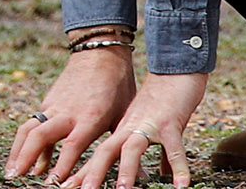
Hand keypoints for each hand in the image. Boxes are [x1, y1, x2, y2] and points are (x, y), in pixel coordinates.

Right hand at [7, 48, 135, 183]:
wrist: (100, 54)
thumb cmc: (117, 88)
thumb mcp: (122, 117)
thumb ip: (117, 146)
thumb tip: (132, 175)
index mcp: (90, 117)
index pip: (72, 145)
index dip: (61, 166)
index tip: (51, 183)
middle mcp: (67, 112)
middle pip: (39, 135)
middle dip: (25, 158)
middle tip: (16, 177)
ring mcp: (54, 106)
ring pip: (29, 129)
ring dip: (17, 151)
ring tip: (10, 172)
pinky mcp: (48, 102)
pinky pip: (33, 125)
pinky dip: (25, 143)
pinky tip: (23, 159)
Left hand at [68, 72, 207, 188]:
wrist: (175, 69)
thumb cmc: (162, 99)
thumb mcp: (149, 126)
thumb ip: (153, 151)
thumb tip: (161, 174)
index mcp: (122, 129)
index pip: (98, 154)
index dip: (82, 171)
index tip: (65, 186)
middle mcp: (130, 127)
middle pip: (106, 151)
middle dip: (92, 172)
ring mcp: (149, 124)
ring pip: (132, 148)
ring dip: (126, 170)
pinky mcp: (170, 123)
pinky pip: (174, 148)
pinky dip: (178, 168)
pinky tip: (181, 186)